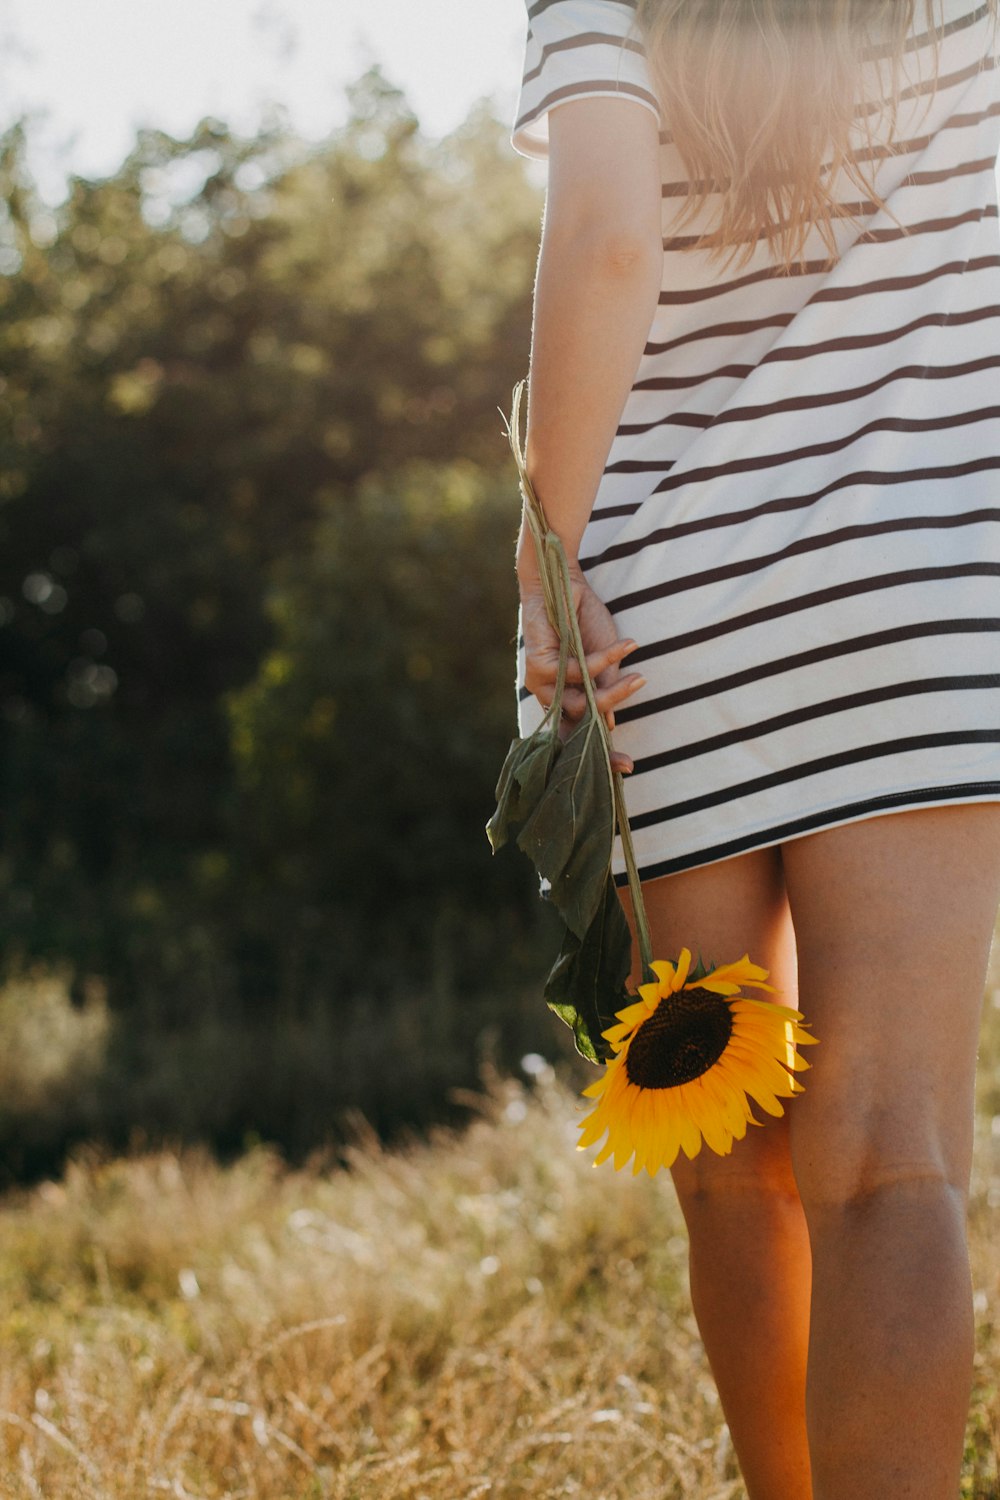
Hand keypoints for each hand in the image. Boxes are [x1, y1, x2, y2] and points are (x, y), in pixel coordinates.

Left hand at [518, 558, 644, 774]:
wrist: (565, 583)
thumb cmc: (584, 621)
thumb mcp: (605, 661)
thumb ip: (605, 690)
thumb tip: (611, 727)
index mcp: (566, 697)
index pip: (579, 735)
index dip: (599, 755)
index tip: (626, 769)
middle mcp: (550, 695)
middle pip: (577, 730)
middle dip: (600, 749)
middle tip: (628, 763)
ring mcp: (541, 683)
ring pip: (580, 705)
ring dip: (612, 694)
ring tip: (639, 678)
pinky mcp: (538, 665)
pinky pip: (577, 675)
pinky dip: (604, 661)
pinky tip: (625, 647)